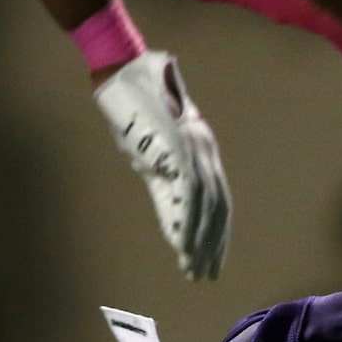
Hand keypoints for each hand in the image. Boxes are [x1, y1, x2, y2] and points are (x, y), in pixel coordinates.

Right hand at [93, 50, 230, 279]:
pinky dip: (187, 219)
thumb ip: (164, 174)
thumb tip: (171, 207)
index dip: (218, 231)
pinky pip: (189, 192)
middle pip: (219, 206)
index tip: (213, 260)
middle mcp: (205, 148)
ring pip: (208, 204)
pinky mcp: (179, 145)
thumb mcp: (149, 144)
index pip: (219, 199)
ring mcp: (195, 146)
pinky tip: (183, 245)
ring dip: (201, 239)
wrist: (121, 66)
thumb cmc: (132, 103)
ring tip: (194, 267)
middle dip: (214, 243)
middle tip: (207, 274)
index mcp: (203, 149)